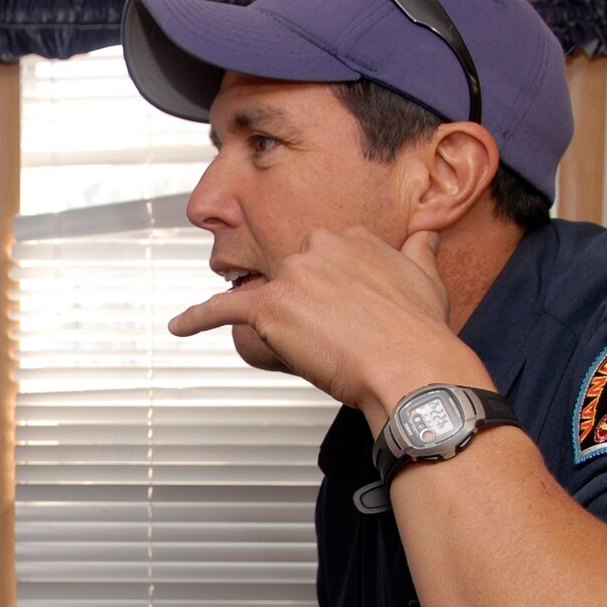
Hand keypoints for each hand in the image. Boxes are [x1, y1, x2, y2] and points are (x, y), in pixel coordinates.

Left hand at [168, 228, 477, 426]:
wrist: (410, 368)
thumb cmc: (418, 335)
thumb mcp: (427, 279)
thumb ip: (418, 252)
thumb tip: (422, 238)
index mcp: (351, 238)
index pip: (320, 257)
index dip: (327, 289)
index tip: (340, 308)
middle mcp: (318, 248)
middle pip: (289, 276)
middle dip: (302, 306)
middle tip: (331, 335)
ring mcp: (292, 275)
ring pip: (265, 295)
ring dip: (276, 321)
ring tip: (306, 345)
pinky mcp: (271, 307)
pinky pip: (222, 308)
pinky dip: (197, 318)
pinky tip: (179, 325)